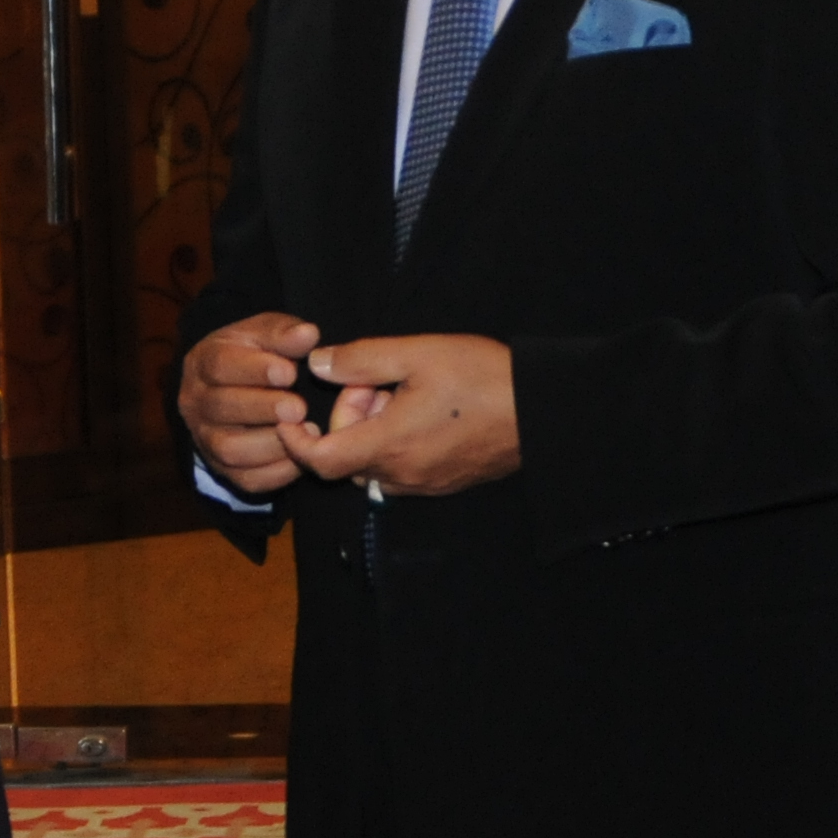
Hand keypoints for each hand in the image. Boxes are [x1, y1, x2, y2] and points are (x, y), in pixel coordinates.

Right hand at [177, 312, 319, 499]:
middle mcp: (196, 403)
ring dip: (271, 444)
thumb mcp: (263, 335)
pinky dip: (277, 472)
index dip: (255, 370)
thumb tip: (308, 334)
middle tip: (298, 408)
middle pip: (221, 408)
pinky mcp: (225, 470)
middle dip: (263, 409)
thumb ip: (283, 333)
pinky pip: (247, 479)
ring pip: (229, 449)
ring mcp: (207, 439)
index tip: (289, 372)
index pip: (220, 365)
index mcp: (203, 363)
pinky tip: (302, 457)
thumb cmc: (254, 357)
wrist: (236, 390)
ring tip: (307, 432)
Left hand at [281, 336, 518, 497]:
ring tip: (402, 391)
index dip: (294, 440)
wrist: (544, 410)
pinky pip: (399, 469)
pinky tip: (421, 408)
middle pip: (345, 457)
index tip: (293, 414)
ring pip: (372, 463)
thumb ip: (360, 359)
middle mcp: (402, 475)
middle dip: (345, 417)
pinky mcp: (443, 483)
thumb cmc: (483, 377)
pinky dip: (393, 441)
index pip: (319, 461)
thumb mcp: (417, 353)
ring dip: (370, 430)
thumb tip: (317, 364)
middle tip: (375, 379)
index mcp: (389, 445)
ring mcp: (424, 484)